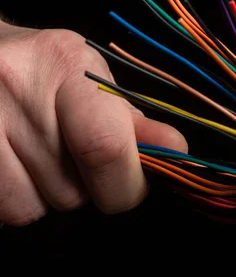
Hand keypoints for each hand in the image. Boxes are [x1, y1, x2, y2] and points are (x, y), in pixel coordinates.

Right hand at [0, 20, 187, 225]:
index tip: (132, 185)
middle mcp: (17, 85)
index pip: (104, 146)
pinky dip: (17, 199)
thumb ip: (135, 122)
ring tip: (37, 155)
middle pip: (72, 190)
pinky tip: (14, 165)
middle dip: (85, 188)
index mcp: (66, 64)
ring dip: (46, 195)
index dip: (126, 184)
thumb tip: (176, 150)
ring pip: (34, 208)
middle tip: (74, 158)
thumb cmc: (45, 72)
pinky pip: (5, 211)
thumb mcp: (92, 82)